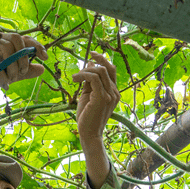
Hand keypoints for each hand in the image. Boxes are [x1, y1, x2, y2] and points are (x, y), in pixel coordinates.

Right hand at [0, 33, 47, 113]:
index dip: (37, 46)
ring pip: (7, 50)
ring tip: (11, 80)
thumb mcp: (10, 73)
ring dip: (12, 68)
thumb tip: (42, 69)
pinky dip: (1, 75)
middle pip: (17, 40)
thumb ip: (25, 71)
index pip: (25, 38)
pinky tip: (3, 84)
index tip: (45, 57)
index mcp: (7, 40)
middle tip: (22, 73)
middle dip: (23, 58)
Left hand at [71, 52, 119, 187]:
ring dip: (85, 70)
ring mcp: (110, 95)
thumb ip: (90, 82)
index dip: (102, 59)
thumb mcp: (88, 96)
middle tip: (83, 60)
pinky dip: (83, 75)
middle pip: (107, 68)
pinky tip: (75, 80)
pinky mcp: (102, 98)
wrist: (89, 134)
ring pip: (99, 71)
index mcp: (113, 92)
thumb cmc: (87, 117)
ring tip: (75, 78)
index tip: (92, 54)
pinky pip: (94, 79)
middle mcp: (115, 93)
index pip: (111, 70)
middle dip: (95, 60)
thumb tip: (89, 65)